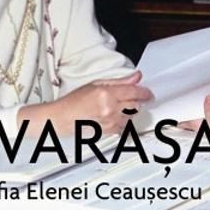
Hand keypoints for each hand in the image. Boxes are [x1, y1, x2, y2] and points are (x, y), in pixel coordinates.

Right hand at [19, 71, 153, 133]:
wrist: (61, 119)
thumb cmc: (73, 102)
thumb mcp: (95, 84)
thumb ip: (119, 81)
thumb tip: (136, 77)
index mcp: (106, 94)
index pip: (134, 92)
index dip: (144, 92)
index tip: (148, 93)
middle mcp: (109, 110)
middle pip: (136, 105)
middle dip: (134, 100)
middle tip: (127, 97)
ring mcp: (110, 123)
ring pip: (131, 116)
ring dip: (128, 111)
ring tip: (114, 107)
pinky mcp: (109, 133)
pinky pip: (125, 126)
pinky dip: (122, 120)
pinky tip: (111, 116)